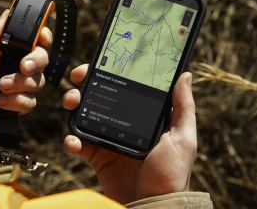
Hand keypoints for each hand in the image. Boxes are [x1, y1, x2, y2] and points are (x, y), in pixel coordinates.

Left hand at [0, 10, 51, 142]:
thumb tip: (9, 13)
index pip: (26, 38)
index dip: (39, 36)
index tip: (42, 37)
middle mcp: (2, 66)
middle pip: (38, 58)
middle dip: (37, 59)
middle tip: (24, 65)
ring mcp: (5, 88)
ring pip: (36, 81)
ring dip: (25, 82)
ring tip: (1, 86)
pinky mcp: (5, 111)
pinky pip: (27, 104)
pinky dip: (18, 102)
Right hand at [63, 65, 196, 203]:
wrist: (151, 206)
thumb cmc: (172, 175)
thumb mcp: (183, 138)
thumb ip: (184, 108)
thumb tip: (185, 75)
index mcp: (144, 116)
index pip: (126, 86)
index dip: (112, 72)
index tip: (101, 61)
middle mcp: (124, 123)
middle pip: (101, 95)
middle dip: (86, 83)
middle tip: (78, 78)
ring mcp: (108, 138)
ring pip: (85, 113)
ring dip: (74, 104)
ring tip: (71, 103)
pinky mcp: (96, 156)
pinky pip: (78, 142)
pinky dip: (71, 139)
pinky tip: (73, 141)